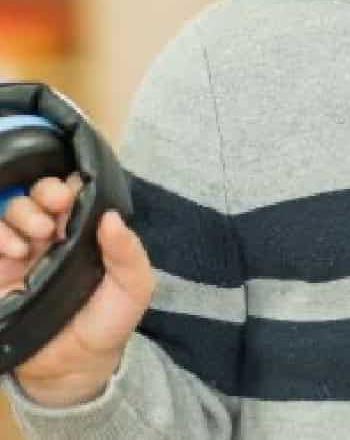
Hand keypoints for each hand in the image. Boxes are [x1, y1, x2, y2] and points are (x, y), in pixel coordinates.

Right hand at [0, 174, 154, 406]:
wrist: (73, 367)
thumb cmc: (108, 321)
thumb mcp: (133, 285)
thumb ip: (128, 251)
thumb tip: (111, 216)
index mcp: (86, 232)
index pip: (75, 192)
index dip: (73, 185)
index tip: (75, 193)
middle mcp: (54, 236)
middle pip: (41, 193)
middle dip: (47, 190)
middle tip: (57, 206)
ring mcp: (25, 252)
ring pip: (14, 210)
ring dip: (24, 212)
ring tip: (38, 234)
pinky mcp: (0, 272)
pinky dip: (0, 235)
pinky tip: (17, 250)